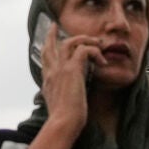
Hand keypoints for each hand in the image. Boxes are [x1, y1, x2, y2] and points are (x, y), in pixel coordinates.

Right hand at [29, 25, 105, 148]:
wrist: (62, 123)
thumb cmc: (63, 119)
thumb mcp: (57, 104)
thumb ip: (59, 95)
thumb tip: (64, 94)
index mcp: (48, 80)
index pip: (45, 58)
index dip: (47, 47)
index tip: (50, 40)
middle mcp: (52, 71)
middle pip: (50, 45)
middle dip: (53, 34)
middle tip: (55, 25)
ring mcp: (60, 69)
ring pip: (70, 42)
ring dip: (85, 39)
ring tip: (97, 43)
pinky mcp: (72, 70)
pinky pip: (84, 49)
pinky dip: (95, 51)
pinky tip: (102, 61)